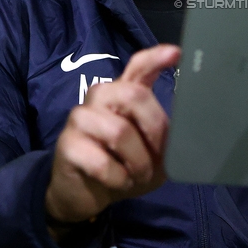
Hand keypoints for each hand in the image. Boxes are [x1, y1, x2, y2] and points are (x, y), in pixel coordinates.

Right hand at [44, 44, 179, 229]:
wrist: (84, 193)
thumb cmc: (121, 166)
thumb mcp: (150, 151)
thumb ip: (162, 135)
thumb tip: (180, 132)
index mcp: (123, 94)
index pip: (138, 66)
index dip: (156, 58)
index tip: (176, 53)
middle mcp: (101, 97)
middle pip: (135, 96)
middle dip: (155, 130)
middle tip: (158, 158)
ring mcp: (80, 118)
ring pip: (120, 132)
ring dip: (138, 162)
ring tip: (138, 175)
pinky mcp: (67, 144)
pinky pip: (103, 162)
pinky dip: (119, 179)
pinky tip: (118, 182)